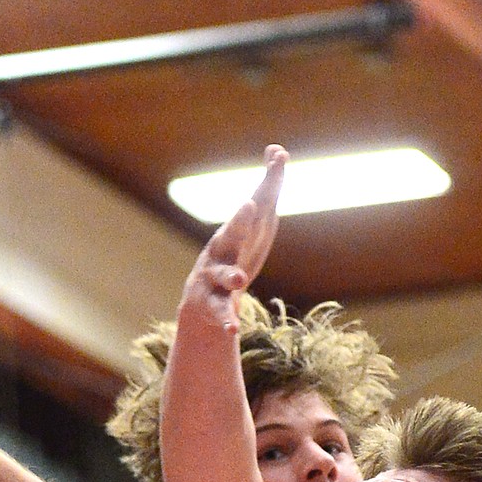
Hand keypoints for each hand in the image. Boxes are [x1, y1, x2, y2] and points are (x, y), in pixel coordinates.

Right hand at [178, 143, 286, 332]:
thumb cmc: (234, 258)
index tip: (278, 160)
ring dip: (230, 276)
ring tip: (239, 280)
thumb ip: (267, 190)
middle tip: (251, 206)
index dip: (269, 184)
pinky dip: (226, 321)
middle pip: (231, 233)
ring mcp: (212, 279)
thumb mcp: (254, 228)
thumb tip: (278, 150)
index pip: (257, 205)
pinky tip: (233, 330)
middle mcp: (220, 251)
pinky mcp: (210, 306)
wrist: (203, 304)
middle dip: (240, 221)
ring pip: (221, 275)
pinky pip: (220, 313)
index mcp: (235, 232)